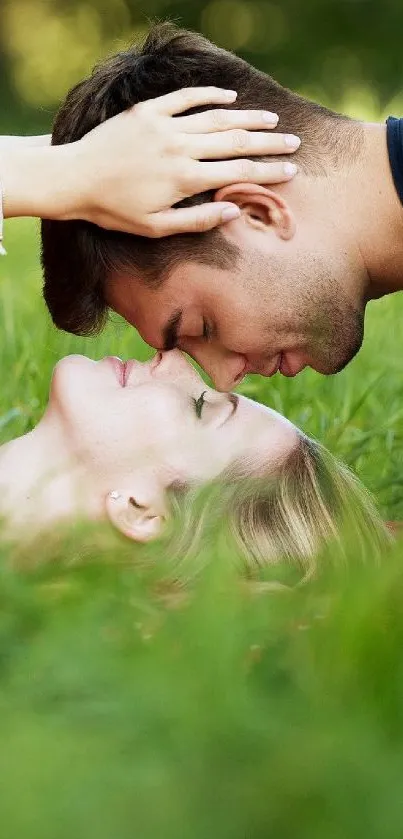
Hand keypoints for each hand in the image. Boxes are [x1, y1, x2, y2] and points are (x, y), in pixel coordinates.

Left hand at [71, 86, 298, 235]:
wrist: (74, 179)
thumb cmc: (114, 210)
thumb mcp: (156, 227)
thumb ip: (198, 220)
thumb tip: (234, 210)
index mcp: (185, 178)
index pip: (238, 173)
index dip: (268, 172)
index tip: (292, 170)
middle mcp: (180, 148)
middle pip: (235, 142)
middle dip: (268, 144)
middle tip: (293, 143)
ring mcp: (164, 125)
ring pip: (216, 118)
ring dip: (248, 118)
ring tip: (271, 121)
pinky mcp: (148, 111)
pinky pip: (186, 99)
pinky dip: (210, 96)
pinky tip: (230, 99)